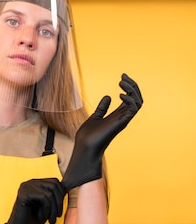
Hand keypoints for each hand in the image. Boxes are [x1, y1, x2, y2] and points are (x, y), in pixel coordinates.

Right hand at [0, 178, 64, 223]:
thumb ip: (54, 195)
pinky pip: (44, 197)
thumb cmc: (33, 220)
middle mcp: (29, 183)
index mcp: (35, 183)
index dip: (61, 195)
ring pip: (50, 192)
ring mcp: (25, 187)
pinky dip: (48, 208)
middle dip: (59, 202)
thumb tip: (67, 187)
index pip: (55, 181)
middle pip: (54, 185)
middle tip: (57, 216)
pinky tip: (44, 217)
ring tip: (52, 220)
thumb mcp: (48, 205)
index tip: (59, 210)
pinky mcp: (23, 194)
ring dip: (54, 208)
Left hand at [62, 73, 142, 191]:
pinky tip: (120, 94)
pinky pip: (133, 109)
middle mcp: (124, 117)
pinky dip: (129, 99)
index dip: (129, 86)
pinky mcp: (121, 123)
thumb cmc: (88, 135)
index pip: (130, 98)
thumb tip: (108, 96)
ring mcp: (124, 120)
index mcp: (119, 115)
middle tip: (123, 76)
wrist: (84, 146)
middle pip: (137, 98)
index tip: (122, 76)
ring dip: (132, 90)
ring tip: (121, 82)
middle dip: (133, 85)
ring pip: (138, 102)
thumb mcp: (96, 116)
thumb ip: (103, 107)